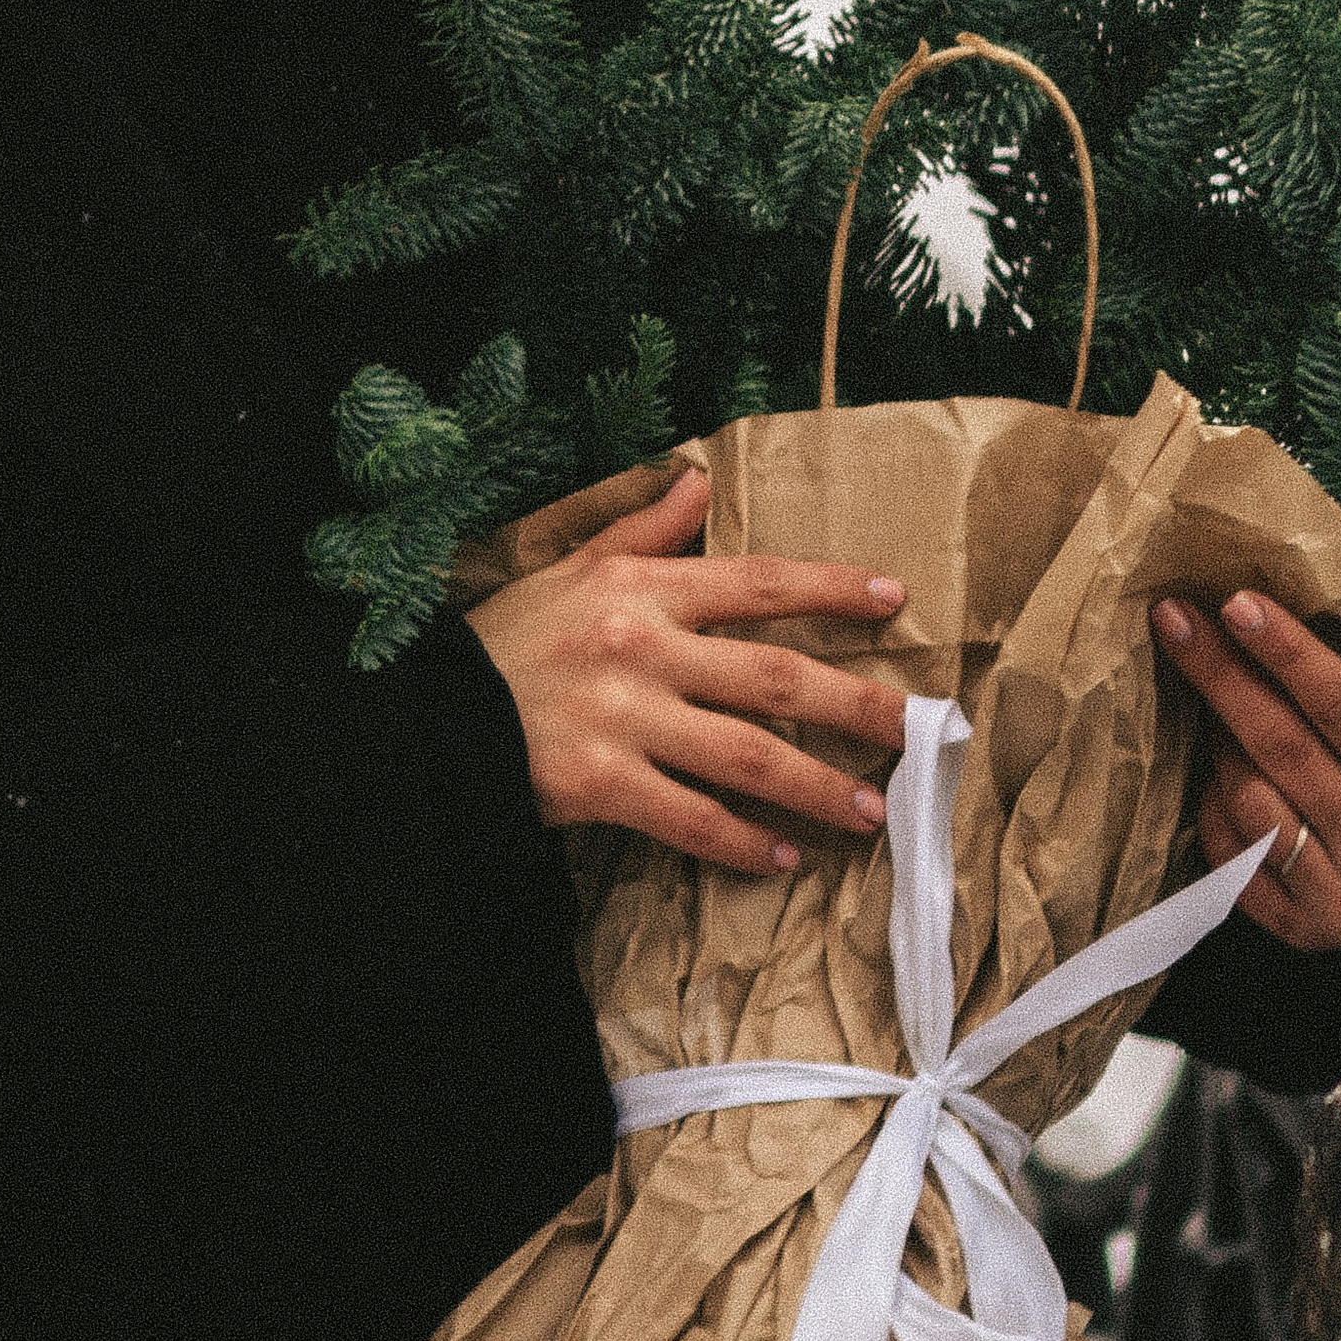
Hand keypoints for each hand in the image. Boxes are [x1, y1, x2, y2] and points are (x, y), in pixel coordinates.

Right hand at [465, 463, 910, 874]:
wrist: (425, 714)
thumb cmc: (508, 640)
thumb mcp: (571, 567)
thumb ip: (644, 531)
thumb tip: (697, 482)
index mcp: (641, 589)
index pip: (757, 582)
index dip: (830, 589)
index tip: (894, 600)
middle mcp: (642, 648)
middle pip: (774, 677)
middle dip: (855, 704)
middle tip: (915, 730)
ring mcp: (623, 719)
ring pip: (747, 757)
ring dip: (818, 788)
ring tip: (870, 812)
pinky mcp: (600, 785)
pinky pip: (692, 819)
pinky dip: (744, 842)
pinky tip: (783, 857)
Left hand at [1151, 591, 1340, 953]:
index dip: (1288, 652)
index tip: (1236, 601)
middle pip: (1283, 747)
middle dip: (1222, 675)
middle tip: (1173, 617)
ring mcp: (1336, 898)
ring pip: (1249, 802)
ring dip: (1216, 742)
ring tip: (1206, 700)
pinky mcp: (1297, 930)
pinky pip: (1229, 857)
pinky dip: (1211, 806)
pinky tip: (1212, 771)